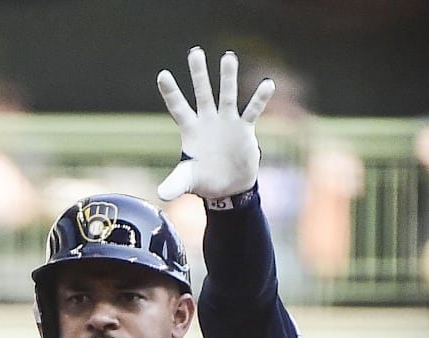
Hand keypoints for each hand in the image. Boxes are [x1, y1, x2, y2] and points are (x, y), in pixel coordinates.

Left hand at [156, 47, 274, 200]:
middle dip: (198, 74)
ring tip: (228, 56)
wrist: (229, 189)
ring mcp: (226, 123)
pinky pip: (252, 111)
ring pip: (227, 95)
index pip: (178, 107)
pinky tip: (267, 84)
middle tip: (194, 52)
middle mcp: (208, 121)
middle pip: (202, 93)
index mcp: (191, 130)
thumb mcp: (187, 181)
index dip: (170, 92)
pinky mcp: (244, 130)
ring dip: (228, 77)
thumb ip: (175, 183)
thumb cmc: (204, 181)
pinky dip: (259, 99)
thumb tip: (161, 194)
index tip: (162, 74)